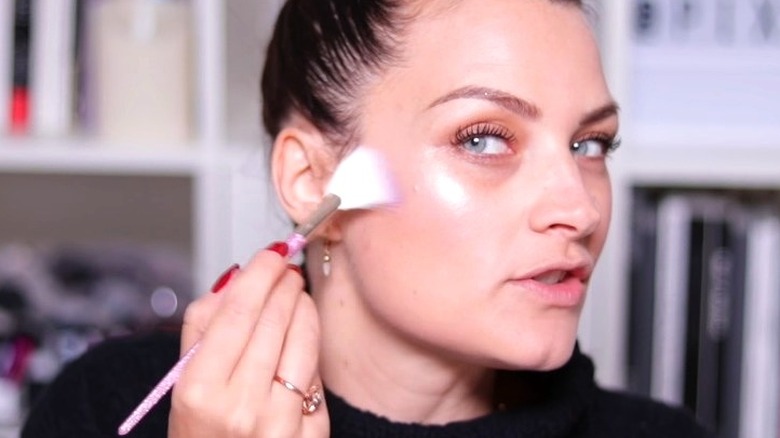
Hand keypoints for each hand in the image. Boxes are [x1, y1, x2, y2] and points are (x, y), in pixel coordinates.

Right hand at [168, 245, 328, 436]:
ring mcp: (280, 424)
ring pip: (303, 341)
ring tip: (297, 295)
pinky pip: (315, 376)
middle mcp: (240, 408)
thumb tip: (236, 278)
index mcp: (200, 391)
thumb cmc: (202, 432)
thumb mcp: (183, 382)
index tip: (271, 254)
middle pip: (274, 322)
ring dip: (304, 309)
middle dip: (285, 284)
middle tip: (287, 267)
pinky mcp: (310, 435)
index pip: (239, 313)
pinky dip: (308, 352)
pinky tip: (299, 343)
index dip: (260, 275)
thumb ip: (204, 325)